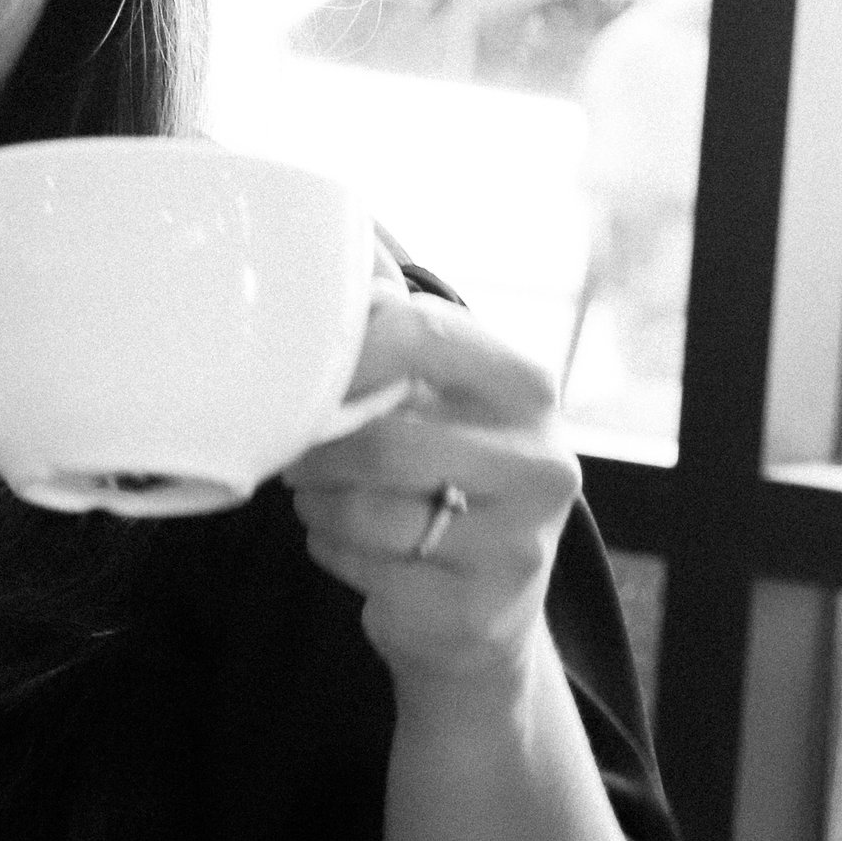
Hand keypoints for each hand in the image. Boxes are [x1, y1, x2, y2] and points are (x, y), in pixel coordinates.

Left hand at [285, 291, 578, 721]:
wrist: (482, 614)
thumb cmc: (446, 478)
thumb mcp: (441, 394)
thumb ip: (395, 321)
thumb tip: (335, 226)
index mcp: (528, 388)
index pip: (420, 332)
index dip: (341, 347)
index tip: (300, 365)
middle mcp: (541, 463)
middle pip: (383, 436)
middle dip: (320, 445)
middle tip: (300, 448)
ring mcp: (518, 544)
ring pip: (363, 508)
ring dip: (317, 501)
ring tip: (321, 493)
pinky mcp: (475, 610)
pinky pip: (360, 564)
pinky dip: (330, 550)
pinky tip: (348, 544)